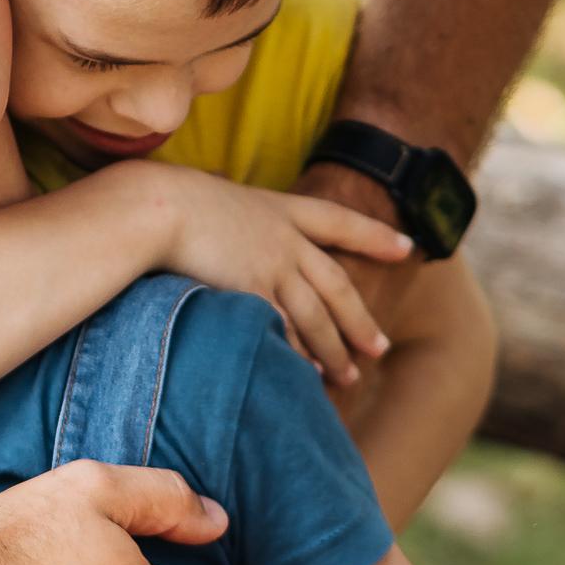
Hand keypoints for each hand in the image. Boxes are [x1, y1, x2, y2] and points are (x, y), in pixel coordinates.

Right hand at [117, 161, 409, 383]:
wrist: (157, 206)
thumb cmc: (170, 197)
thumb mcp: (210, 190)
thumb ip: (225, 201)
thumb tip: (218, 187)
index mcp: (280, 209)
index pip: (340, 221)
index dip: (375, 235)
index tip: (407, 248)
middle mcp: (285, 240)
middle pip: (337, 285)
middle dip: (360, 319)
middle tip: (379, 348)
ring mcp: (271, 267)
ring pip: (316, 316)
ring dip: (335, 349)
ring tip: (349, 377)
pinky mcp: (252, 292)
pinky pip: (284, 331)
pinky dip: (299, 355)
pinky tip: (310, 375)